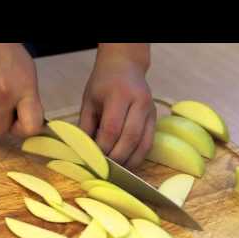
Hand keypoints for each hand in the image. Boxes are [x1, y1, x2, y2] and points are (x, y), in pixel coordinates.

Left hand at [79, 43, 155, 168]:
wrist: (125, 66)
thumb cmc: (103, 84)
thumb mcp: (88, 101)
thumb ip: (85, 127)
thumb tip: (82, 153)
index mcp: (119, 95)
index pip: (111, 128)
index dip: (102, 148)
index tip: (92, 160)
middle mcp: (139, 102)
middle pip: (129, 138)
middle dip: (116, 158)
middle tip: (103, 170)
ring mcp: (150, 111)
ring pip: (143, 144)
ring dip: (128, 162)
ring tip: (115, 172)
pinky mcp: (156, 119)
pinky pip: (149, 144)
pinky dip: (138, 157)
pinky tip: (126, 165)